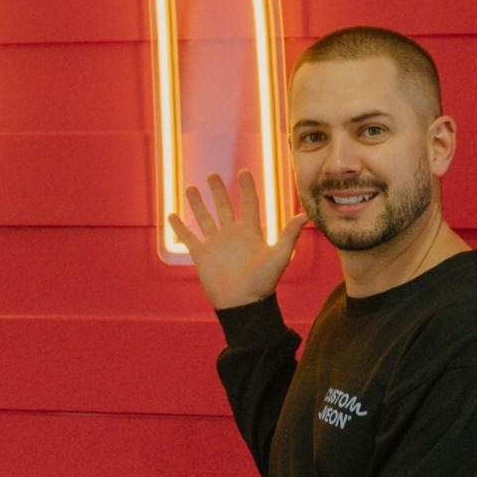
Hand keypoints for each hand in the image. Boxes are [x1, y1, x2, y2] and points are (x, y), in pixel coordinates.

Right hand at [168, 169, 307, 308]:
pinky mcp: (201, 255)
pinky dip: (179, 227)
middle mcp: (232, 235)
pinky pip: (188, 237)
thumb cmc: (263, 283)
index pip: (248, 204)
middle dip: (217, 190)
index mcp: (250, 233)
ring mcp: (215, 244)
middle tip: (212, 174)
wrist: (243, 305)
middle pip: (223, 206)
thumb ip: (289, 235)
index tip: (244, 172)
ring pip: (204, 218)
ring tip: (191, 188)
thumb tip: (305, 215)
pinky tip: (171, 215)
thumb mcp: (279, 256)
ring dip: (197, 203)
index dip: (247, 188)